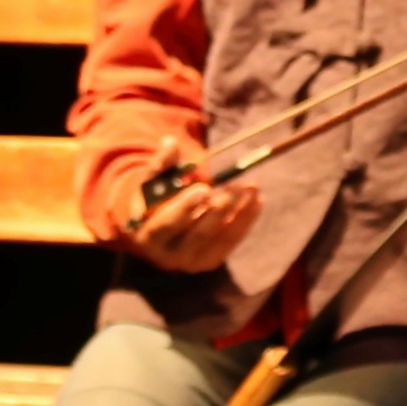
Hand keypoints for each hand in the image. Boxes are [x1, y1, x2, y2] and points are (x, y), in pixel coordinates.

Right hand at [109, 152, 262, 272]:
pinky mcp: (209, 262)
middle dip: (219, 209)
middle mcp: (169, 256)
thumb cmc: (153, 200)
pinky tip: (257, 201)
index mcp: (148, 236)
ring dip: (239, 213)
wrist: (156, 230)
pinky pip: (231, 241)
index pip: (167, 225)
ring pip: (219, 238)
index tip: (205, 188)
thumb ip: (161, 164)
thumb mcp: (151, 182)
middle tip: (235, 186)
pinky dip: (245, 221)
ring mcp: (191, 262)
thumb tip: (171, 143)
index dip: (185, 208)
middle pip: (198, 234)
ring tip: (252, 188)